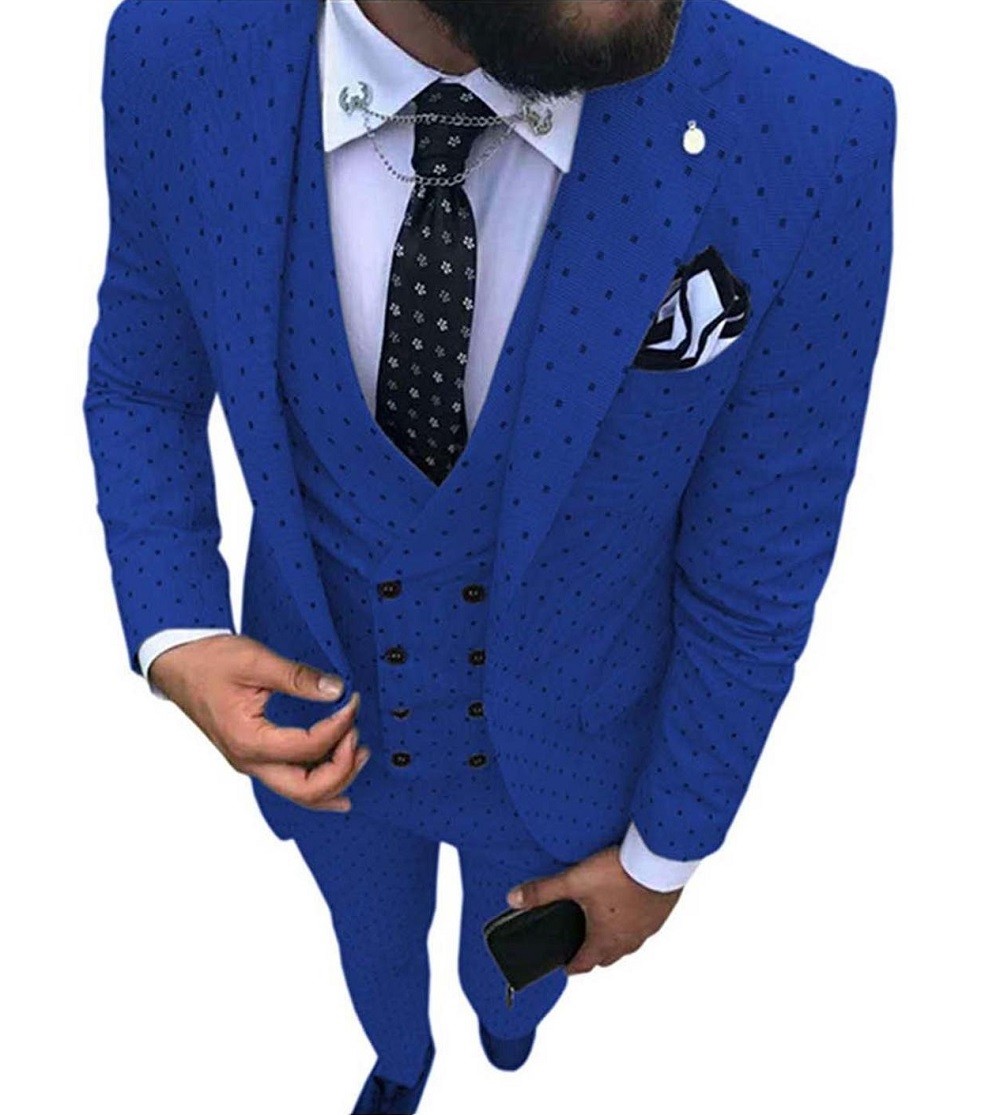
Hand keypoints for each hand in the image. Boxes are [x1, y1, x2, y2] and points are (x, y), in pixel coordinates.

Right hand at [149, 634, 369, 812]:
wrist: (177, 664)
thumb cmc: (209, 662)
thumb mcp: (256, 661)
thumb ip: (299, 677)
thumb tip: (336, 689)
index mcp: (248, 740)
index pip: (308, 747)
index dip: (339, 726)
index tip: (353, 701)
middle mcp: (249, 761)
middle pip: (306, 789)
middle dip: (342, 769)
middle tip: (359, 738)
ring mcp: (251, 763)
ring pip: (300, 793)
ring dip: (335, 779)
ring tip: (359, 754)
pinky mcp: (254, 757)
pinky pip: (291, 784)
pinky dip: (319, 788)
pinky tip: (339, 787)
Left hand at [506, 845, 682, 974]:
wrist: (660, 860)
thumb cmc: (621, 874)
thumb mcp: (575, 881)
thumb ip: (543, 892)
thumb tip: (514, 899)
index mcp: (605, 939)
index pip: (585, 963)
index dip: (573, 966)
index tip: (566, 968)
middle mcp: (628, 940)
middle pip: (608, 956)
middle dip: (594, 953)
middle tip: (583, 946)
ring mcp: (648, 928)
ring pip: (629, 942)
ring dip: (616, 938)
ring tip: (606, 924)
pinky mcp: (662, 912)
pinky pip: (646, 925)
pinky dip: (635, 922)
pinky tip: (631, 906)